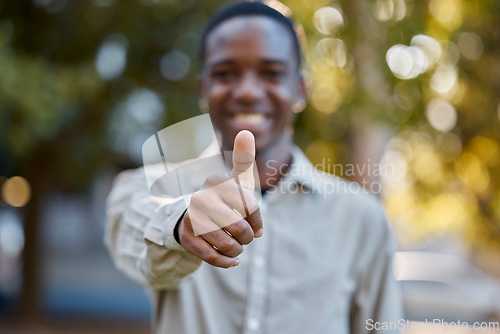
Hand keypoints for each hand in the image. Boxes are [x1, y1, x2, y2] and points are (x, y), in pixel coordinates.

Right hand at [177, 130, 262, 267]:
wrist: (193, 217)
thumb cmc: (224, 199)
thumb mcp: (236, 180)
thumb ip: (243, 158)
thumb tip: (247, 131)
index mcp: (217, 181)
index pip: (250, 206)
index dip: (257, 222)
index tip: (256, 227)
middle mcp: (201, 197)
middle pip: (240, 228)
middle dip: (247, 238)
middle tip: (244, 238)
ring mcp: (192, 218)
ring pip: (227, 245)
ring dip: (236, 251)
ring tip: (236, 248)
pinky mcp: (186, 238)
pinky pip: (212, 257)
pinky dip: (226, 262)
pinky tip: (231, 260)